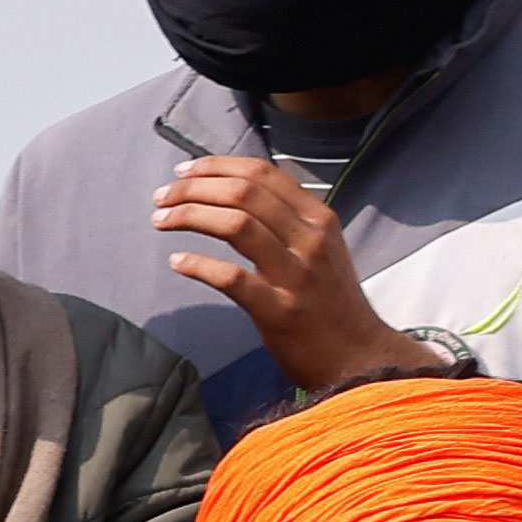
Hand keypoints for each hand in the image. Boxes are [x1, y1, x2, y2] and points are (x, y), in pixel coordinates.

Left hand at [150, 154, 406, 392]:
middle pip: (243, 193)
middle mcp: (311, 239)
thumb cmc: (329, 300)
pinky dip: (198, 264)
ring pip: (236, 225)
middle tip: (161, 197)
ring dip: (188, 216)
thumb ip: (288, 219)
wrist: (360, 355)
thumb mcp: (321, 248)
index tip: (183, 171)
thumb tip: (234, 191)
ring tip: (160, 220)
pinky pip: (231, 278)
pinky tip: (178, 261)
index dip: (216, 166)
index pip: (262, 173)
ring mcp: (297, 275)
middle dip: (193, 188)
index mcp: (318, 218)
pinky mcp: (280, 310)